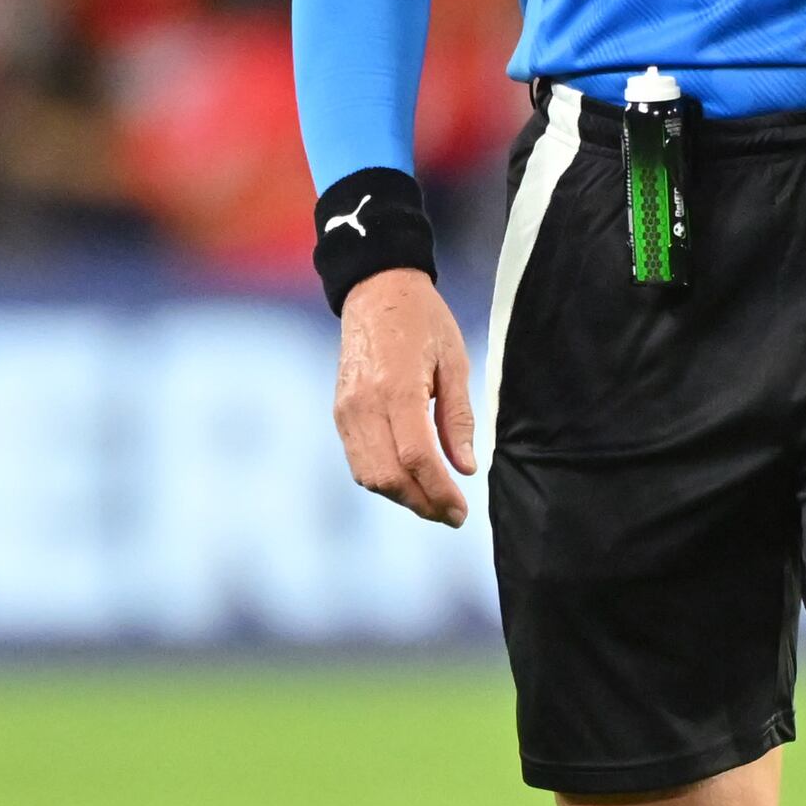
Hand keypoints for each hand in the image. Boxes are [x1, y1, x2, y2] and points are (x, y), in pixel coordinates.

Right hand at [333, 268, 474, 524]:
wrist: (376, 290)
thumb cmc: (423, 320)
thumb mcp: (454, 361)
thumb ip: (458, 418)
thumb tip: (465, 468)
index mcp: (396, 388)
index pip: (417, 457)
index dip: (439, 492)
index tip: (461, 511)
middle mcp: (364, 404)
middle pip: (388, 476)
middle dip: (422, 503)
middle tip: (452, 515)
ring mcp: (346, 410)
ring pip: (369, 475)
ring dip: (402, 497)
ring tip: (434, 502)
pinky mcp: (339, 412)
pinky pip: (358, 461)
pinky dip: (384, 480)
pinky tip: (410, 481)